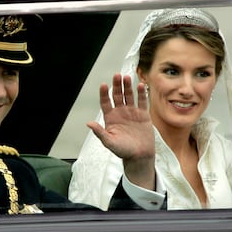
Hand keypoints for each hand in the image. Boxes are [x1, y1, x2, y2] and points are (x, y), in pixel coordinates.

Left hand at [87, 73, 155, 188]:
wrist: (139, 156)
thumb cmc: (123, 150)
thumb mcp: (109, 142)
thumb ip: (99, 132)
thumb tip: (89, 124)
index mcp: (110, 118)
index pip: (105, 102)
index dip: (104, 94)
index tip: (103, 85)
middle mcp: (120, 113)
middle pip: (117, 96)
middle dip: (116, 86)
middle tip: (116, 76)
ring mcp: (131, 112)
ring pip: (129, 96)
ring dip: (127, 87)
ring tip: (126, 78)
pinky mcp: (142, 114)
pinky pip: (142, 102)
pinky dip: (141, 94)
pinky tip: (140, 86)